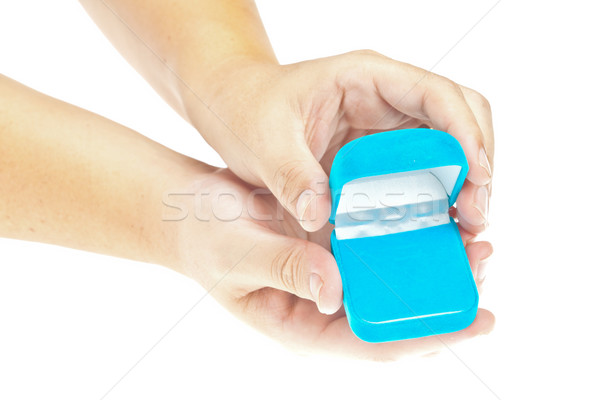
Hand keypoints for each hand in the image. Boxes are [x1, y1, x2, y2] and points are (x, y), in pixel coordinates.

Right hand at [168, 168, 493, 359]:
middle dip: (445, 298)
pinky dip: (408, 234)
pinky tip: (433, 214)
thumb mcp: (237, 255)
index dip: (427, 336)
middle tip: (483, 262)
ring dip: (434, 264)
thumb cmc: (207, 240)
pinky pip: (379, 247)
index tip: (476, 321)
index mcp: (304, 327)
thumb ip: (283, 269)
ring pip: (395, 281)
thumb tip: (336, 291)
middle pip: (397, 316)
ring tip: (473, 239)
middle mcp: (327, 307)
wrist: (194, 211)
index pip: (374, 344)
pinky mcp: (336, 246)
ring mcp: (334, 276)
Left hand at [189, 50, 493, 233]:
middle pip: (460, 118)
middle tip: (478, 216)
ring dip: (465, 185)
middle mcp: (387, 98)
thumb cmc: (246, 109)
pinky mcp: (381, 154)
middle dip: (478, 164)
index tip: (477, 179)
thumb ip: (291, 175)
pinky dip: (439, 197)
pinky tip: (438, 227)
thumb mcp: (263, 140)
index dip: (466, 134)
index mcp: (366, 77)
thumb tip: (321, 216)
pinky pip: (424, 171)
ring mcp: (387, 125)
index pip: (436, 94)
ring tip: (468, 228)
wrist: (234, 109)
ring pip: (449, 147)